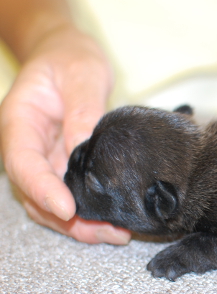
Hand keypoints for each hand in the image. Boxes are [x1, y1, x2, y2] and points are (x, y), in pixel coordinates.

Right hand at [0, 25, 130, 243]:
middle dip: (69, 219)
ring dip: (79, 224)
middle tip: (108, 232)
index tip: (69, 210)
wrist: (67, 55)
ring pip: (49, 203)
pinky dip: (86, 213)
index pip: (23, 164)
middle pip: (35, 193)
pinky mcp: (61, 165)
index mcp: (20, 122)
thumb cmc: (70, 59)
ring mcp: (42, 159)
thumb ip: (83, 111)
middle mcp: (26, 146)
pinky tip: (111, 221)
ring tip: (115, 234)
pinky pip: (67, 194)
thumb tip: (85, 147)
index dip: (43, 190)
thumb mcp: (81, 75)